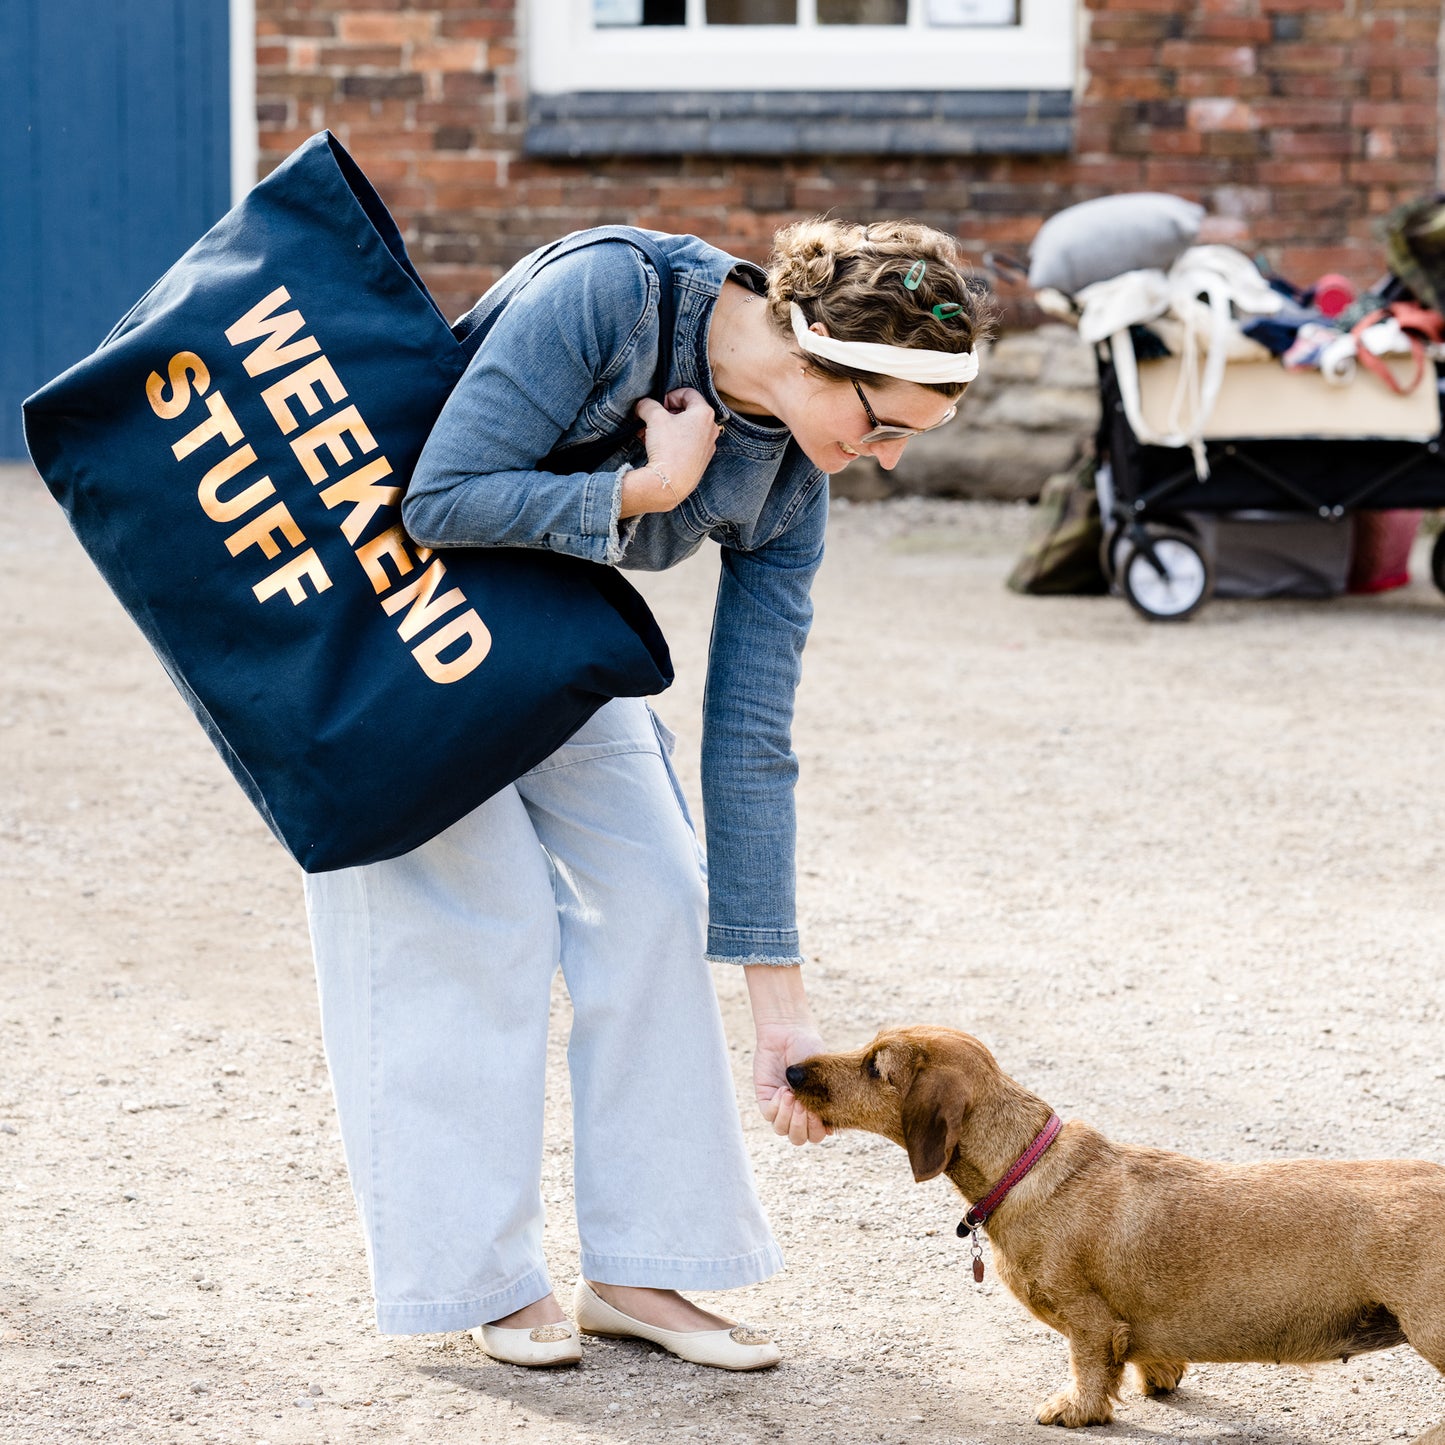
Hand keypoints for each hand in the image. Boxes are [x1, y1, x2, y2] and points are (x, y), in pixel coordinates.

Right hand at [619, 388, 721, 517]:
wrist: (670, 483)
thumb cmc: (667, 447)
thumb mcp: (654, 418)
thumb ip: (648, 405)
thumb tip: (643, 405)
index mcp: (704, 413)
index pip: (687, 393)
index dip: (669, 396)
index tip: (658, 406)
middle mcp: (711, 428)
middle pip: (688, 411)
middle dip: (667, 414)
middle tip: (652, 420)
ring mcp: (708, 446)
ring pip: (686, 429)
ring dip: (668, 428)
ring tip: (650, 434)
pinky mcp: (702, 461)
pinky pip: (688, 444)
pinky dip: (674, 442)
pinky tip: (659, 448)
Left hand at [754, 1022, 831, 1145]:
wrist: (789, 1032)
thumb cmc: (810, 1049)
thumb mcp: (823, 1074)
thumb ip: (825, 1098)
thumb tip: (827, 1126)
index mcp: (816, 1109)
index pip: (818, 1134)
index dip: (818, 1129)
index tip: (819, 1111)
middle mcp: (799, 1112)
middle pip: (799, 1138)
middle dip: (802, 1126)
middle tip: (804, 1105)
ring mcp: (781, 1106)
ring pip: (782, 1130)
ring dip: (789, 1117)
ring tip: (793, 1096)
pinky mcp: (765, 1098)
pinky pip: (768, 1115)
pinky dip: (777, 1106)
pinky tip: (783, 1090)